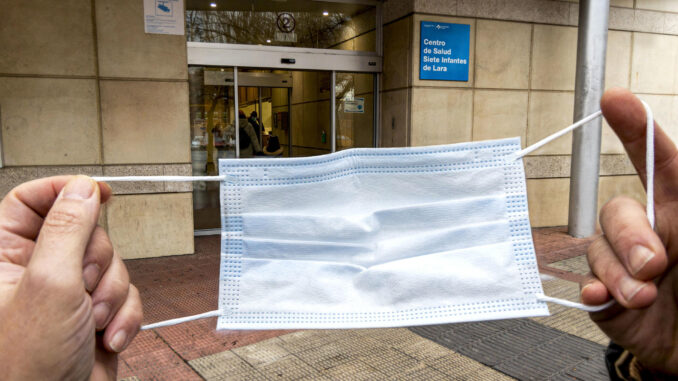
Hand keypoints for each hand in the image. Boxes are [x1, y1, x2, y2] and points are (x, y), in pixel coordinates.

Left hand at [0, 176, 142, 379]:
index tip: (97, 192)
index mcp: (4, 256)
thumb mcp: (50, 285)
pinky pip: (125, 293)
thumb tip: (82, 190)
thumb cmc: (27, 365)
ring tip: (93, 320)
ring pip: (111, 263)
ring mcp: (67, 292)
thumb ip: (67, 230)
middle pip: (85, 231)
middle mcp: (35, 270)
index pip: (31, 200)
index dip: (66, 191)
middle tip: (85, 284)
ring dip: (113, 294)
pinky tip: (106, 335)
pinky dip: (124, 314)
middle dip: (98, 262)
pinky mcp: (93, 312)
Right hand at [582, 88, 677, 373]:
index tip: (615, 100)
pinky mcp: (605, 298)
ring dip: (619, 273)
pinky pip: (586, 285)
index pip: (656, 162)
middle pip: (615, 210)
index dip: (635, 129)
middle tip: (655, 263)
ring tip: (646, 295)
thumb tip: (661, 216)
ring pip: (596, 250)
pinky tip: (607, 298)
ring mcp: (622, 266)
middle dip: (629, 234)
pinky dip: (594, 292)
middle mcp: (646, 233)